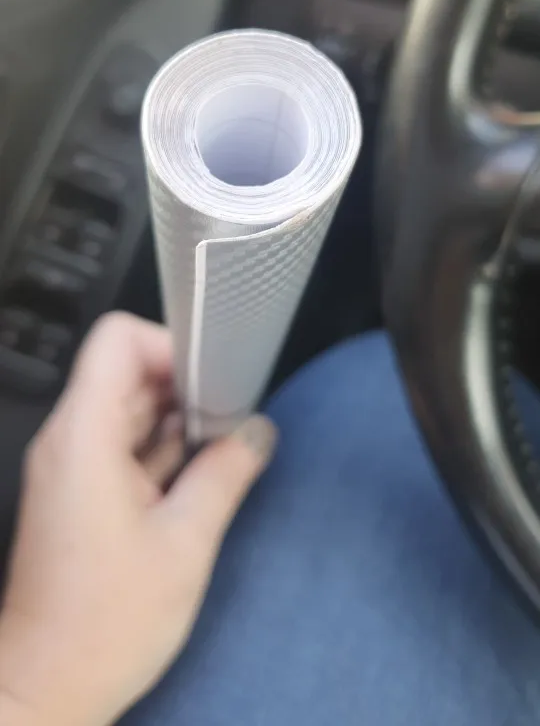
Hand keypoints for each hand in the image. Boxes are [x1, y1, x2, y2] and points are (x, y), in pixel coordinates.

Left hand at [0, 313, 276, 725]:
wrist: (46, 688)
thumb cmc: (110, 620)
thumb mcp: (184, 545)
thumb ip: (224, 475)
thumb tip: (257, 433)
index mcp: (84, 436)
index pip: (117, 340)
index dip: (169, 345)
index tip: (213, 380)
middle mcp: (69, 440)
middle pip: (126, 373)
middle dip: (184, 386)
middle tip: (233, 417)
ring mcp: (71, 467)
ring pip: (127, 411)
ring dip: (176, 420)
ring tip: (225, 447)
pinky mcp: (79, 494)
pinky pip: (121, 447)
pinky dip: (161, 450)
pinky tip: (202, 473)